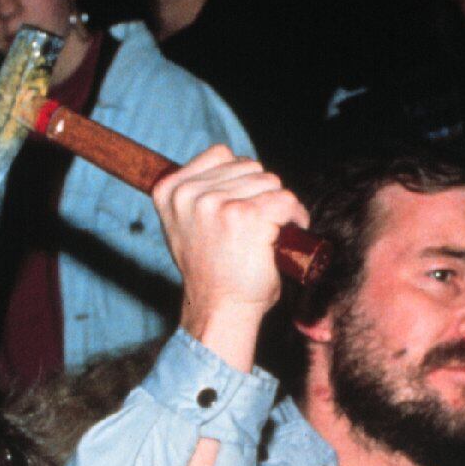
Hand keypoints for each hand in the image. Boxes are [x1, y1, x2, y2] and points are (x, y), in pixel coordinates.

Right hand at [157, 145, 309, 371]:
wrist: (220, 311)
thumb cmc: (212, 272)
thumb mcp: (187, 225)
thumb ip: (198, 194)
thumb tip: (230, 165)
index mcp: (169, 190)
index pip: (220, 154)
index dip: (240, 178)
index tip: (241, 207)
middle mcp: (189, 194)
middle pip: (249, 165)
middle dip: (261, 192)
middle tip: (258, 226)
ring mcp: (216, 204)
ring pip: (270, 181)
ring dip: (278, 205)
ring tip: (269, 233)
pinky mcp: (245, 216)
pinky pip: (286, 200)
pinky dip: (295, 217)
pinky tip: (285, 236)